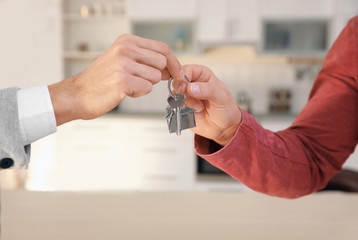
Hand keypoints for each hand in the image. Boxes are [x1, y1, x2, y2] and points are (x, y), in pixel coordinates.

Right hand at [49, 34, 182, 125]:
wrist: (79, 94)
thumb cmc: (101, 79)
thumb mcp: (122, 60)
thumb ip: (145, 60)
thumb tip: (170, 67)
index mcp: (126, 41)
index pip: (162, 48)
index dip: (174, 62)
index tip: (178, 72)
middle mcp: (125, 49)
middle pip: (162, 62)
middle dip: (159, 75)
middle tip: (143, 81)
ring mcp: (123, 64)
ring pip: (155, 77)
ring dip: (145, 85)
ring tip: (128, 85)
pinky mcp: (123, 81)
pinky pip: (147, 88)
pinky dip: (139, 93)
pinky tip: (125, 91)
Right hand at [183, 65, 241, 145]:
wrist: (224, 128)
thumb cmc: (226, 109)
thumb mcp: (221, 97)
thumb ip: (207, 90)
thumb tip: (191, 87)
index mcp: (202, 75)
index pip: (185, 70)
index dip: (183, 79)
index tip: (186, 88)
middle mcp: (192, 84)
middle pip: (177, 82)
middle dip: (184, 93)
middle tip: (196, 101)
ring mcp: (186, 96)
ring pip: (175, 96)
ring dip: (186, 104)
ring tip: (199, 109)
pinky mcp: (182, 107)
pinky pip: (174, 107)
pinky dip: (183, 112)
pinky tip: (195, 114)